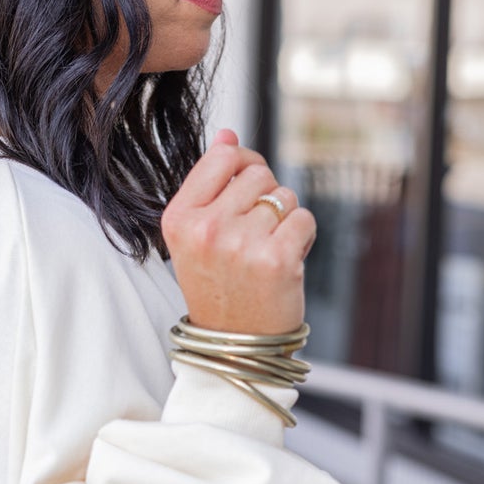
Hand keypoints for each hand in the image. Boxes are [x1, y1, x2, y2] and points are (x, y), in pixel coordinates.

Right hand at [160, 129, 314, 333]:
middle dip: (264, 199)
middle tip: (251, 238)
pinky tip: (284, 262)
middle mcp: (206, 229)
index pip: (224, 156)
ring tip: (264, 253)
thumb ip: (210, 183)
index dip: (243, 167)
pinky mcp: (277, 259)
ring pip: (284, 196)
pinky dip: (303, 237)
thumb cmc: (219, 286)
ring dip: (284, 221)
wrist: (234, 347)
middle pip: (258, 173)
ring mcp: (241, 245)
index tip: (242, 194)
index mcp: (179, 218)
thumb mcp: (197, 235)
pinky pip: (304, 218)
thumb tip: (228, 135)